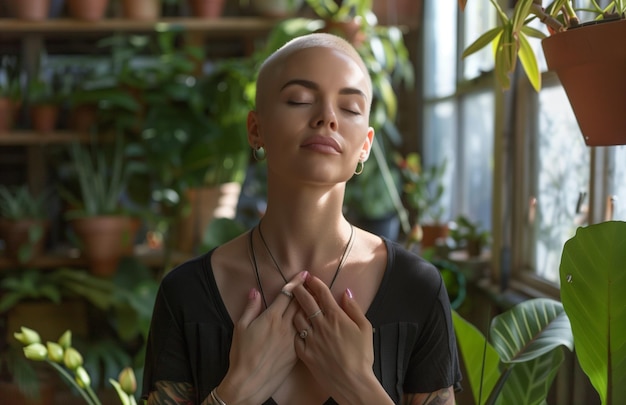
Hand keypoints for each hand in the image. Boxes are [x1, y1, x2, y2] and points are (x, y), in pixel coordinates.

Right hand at [218, 271, 307, 403]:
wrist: (249, 381)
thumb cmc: (241, 354)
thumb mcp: (241, 328)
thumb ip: (250, 308)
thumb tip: (255, 291)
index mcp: (271, 317)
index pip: (287, 295)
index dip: (296, 282)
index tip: (303, 274)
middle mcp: (284, 326)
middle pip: (300, 303)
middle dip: (308, 290)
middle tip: (315, 281)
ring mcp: (293, 340)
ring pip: (307, 318)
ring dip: (313, 306)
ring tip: (320, 297)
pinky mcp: (297, 352)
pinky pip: (307, 333)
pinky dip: (312, 324)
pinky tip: (316, 321)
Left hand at [292, 275, 375, 402]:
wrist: (352, 382)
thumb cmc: (362, 356)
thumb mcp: (365, 328)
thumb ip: (354, 309)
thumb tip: (346, 293)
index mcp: (336, 317)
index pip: (322, 294)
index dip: (315, 283)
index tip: (309, 277)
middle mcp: (320, 325)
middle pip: (306, 302)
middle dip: (299, 290)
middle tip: (296, 284)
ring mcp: (310, 339)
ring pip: (297, 318)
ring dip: (295, 309)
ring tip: (294, 305)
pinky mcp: (305, 353)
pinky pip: (296, 337)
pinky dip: (296, 330)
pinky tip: (297, 328)